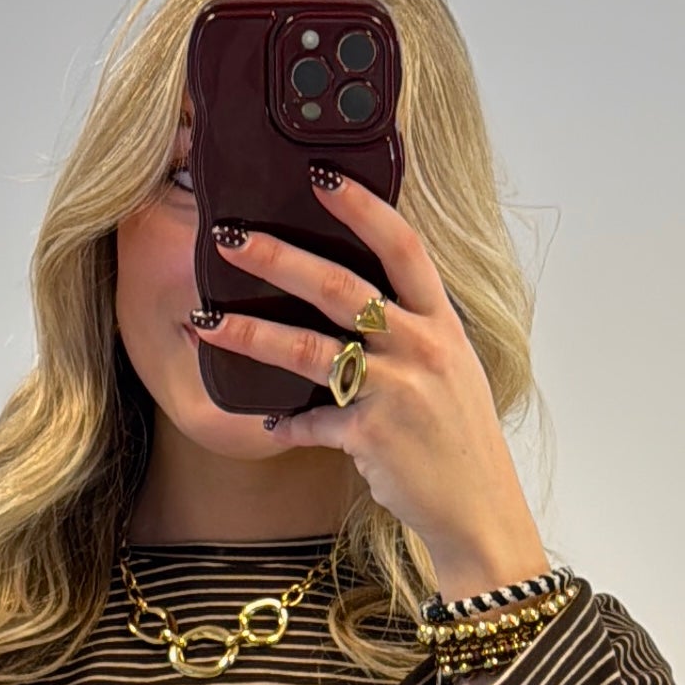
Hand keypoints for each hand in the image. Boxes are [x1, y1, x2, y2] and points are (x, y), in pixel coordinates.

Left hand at [193, 170, 550, 601]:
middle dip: (277, 257)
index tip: (319, 176)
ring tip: (206, 323)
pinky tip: (268, 426)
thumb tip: (358, 303)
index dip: (362, 208)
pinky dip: (287, 426)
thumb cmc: (458, 440)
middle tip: (228, 237)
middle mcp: (422, 348)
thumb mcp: (451, 371)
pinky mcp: (372, 435)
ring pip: (310, 350)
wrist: (478, 509)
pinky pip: (312, 422)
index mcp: (442, 323)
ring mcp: (398, 390)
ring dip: (252, 335)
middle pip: (340, 287)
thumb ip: (412, 332)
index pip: (403, 247)